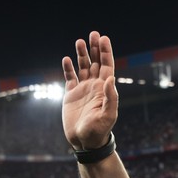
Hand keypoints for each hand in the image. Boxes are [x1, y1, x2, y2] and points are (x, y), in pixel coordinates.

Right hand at [61, 31, 118, 150]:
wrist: (85, 142)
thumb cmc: (99, 131)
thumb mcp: (108, 115)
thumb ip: (110, 97)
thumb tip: (109, 78)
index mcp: (104, 89)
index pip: (106, 65)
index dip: (105, 52)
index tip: (103, 38)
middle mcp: (94, 86)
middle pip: (95, 62)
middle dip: (95, 48)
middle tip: (93, 34)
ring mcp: (82, 89)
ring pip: (82, 67)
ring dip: (81, 54)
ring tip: (79, 41)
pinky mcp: (70, 95)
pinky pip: (69, 78)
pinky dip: (68, 68)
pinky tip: (66, 59)